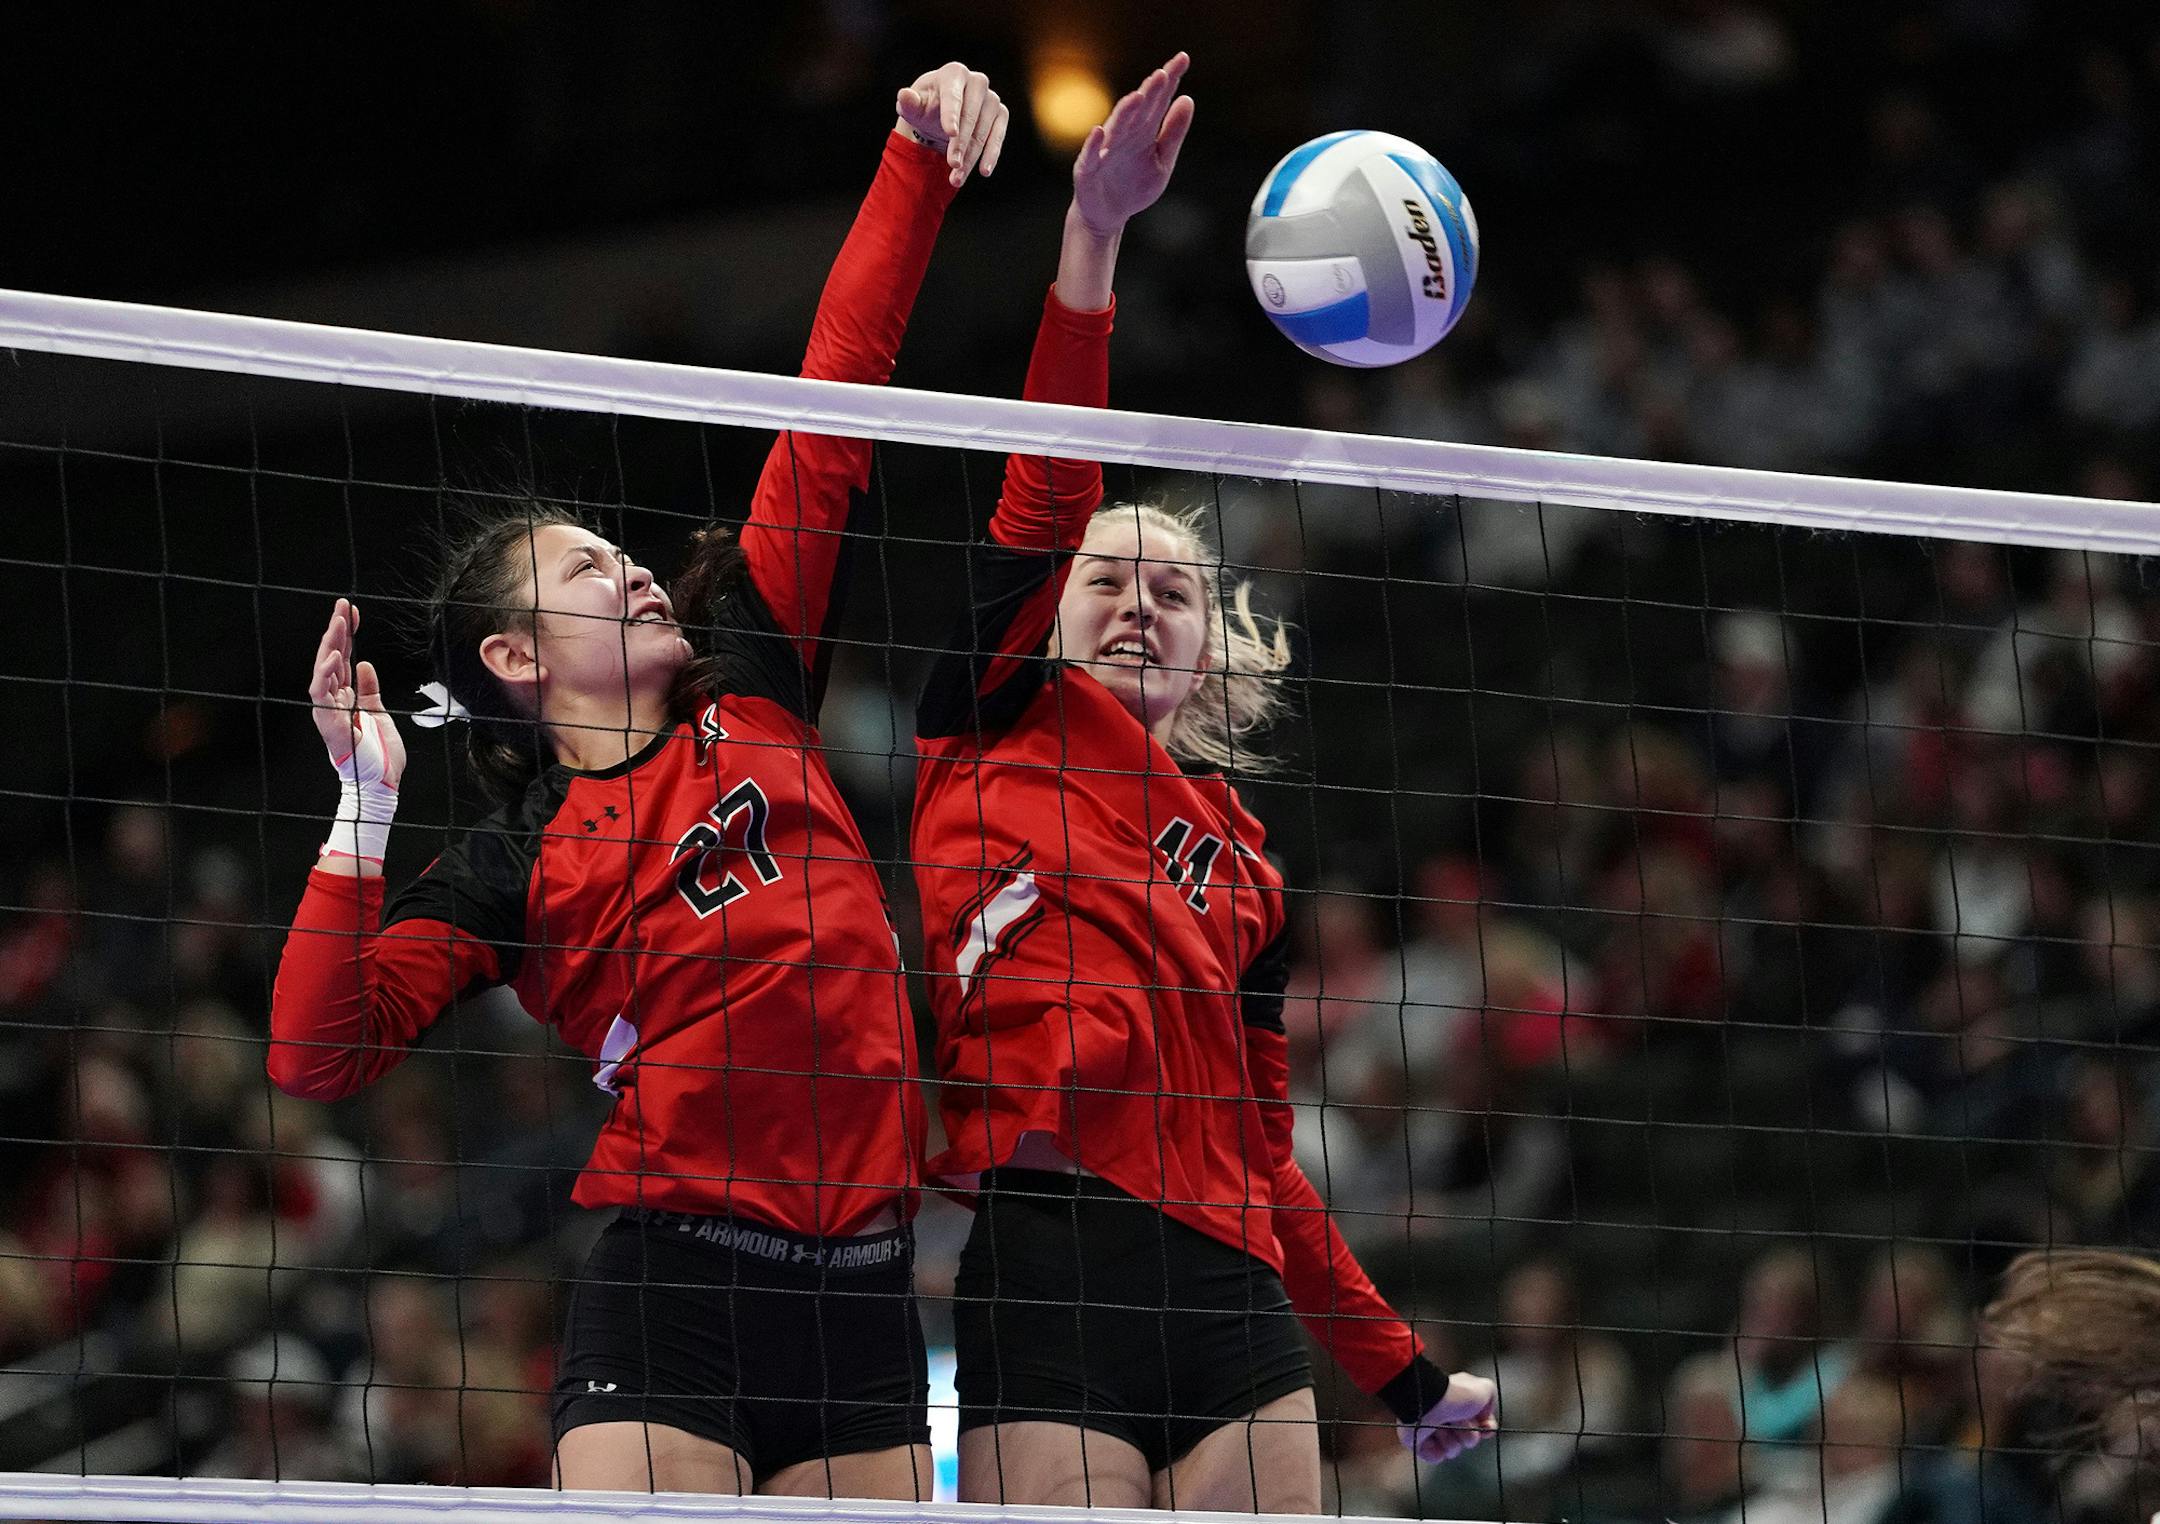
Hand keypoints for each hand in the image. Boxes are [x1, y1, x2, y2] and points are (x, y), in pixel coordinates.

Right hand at [310, 598, 405, 792]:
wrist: (382, 784)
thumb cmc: (380, 755)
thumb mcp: (378, 712)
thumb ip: (368, 689)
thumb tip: (363, 665)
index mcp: (345, 698)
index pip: (343, 659)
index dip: (347, 635)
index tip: (353, 612)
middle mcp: (333, 701)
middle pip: (332, 658)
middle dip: (336, 631)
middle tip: (342, 605)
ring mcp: (328, 711)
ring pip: (323, 670)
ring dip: (330, 645)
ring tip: (339, 622)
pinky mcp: (328, 723)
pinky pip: (321, 694)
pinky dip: (326, 674)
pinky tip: (335, 656)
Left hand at [896, 62, 1008, 186]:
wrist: (941, 116)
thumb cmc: (925, 108)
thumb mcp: (913, 107)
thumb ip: (908, 102)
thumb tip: (904, 96)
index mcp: (954, 73)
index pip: (953, 96)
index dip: (952, 114)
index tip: (950, 133)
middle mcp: (977, 82)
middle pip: (970, 116)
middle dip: (961, 143)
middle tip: (952, 165)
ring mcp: (991, 98)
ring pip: (982, 131)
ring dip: (971, 157)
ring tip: (957, 178)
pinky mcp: (1000, 114)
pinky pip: (998, 136)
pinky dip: (991, 155)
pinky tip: (984, 171)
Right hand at [1070, 51, 1193, 236]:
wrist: (1108, 216)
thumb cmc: (1134, 186)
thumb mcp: (1162, 161)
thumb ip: (1173, 133)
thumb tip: (1187, 99)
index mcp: (1143, 131)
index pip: (1158, 101)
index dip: (1169, 81)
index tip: (1183, 59)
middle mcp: (1124, 136)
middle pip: (1139, 110)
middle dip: (1150, 92)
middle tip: (1163, 74)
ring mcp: (1104, 151)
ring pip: (1116, 128)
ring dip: (1125, 113)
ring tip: (1138, 97)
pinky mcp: (1088, 170)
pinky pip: (1090, 156)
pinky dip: (1094, 144)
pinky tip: (1099, 132)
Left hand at [1398, 1372, 1497, 1462]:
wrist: (1430, 1401)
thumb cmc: (1456, 1394)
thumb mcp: (1484, 1389)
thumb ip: (1490, 1399)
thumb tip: (1485, 1419)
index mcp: (1460, 1404)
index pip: (1479, 1425)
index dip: (1484, 1429)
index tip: (1484, 1428)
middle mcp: (1447, 1417)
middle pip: (1469, 1440)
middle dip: (1467, 1434)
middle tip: (1458, 1421)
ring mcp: (1432, 1430)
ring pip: (1453, 1450)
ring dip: (1451, 1440)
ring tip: (1441, 1427)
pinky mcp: (1419, 1442)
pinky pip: (1435, 1456)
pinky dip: (1435, 1450)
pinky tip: (1432, 1437)